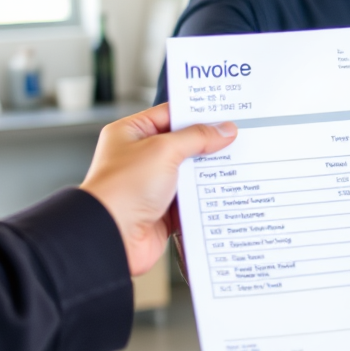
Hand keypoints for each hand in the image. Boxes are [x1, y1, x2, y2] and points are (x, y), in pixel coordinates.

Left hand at [80, 103, 236, 275]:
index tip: (224, 113)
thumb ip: (197, 137)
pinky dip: (206, 195)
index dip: (197, 113)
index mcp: (131, 133)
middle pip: (183, 143)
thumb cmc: (122, 190)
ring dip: (209, 170)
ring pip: (190, 171)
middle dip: (209, 143)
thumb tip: (223, 130)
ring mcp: (152, 184)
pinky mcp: (163, 208)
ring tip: (237, 161)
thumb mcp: (163, 150)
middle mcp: (140, 157)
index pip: (169, 114)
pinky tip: (225, 188)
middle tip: (237, 136)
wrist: (112, 237)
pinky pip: (191, 197)